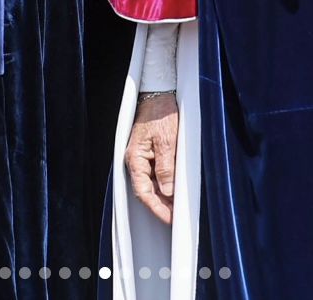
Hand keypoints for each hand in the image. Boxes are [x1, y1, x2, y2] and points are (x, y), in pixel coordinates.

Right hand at [125, 93, 177, 224]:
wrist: (158, 93)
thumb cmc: (160, 113)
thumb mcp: (167, 141)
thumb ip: (166, 167)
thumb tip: (167, 190)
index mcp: (135, 158)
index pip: (143, 191)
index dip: (156, 207)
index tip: (168, 218)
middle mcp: (135, 159)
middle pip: (145, 189)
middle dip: (160, 204)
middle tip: (175, 214)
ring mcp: (141, 156)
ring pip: (150, 182)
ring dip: (162, 194)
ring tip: (177, 203)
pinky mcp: (148, 152)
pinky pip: (154, 172)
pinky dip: (163, 181)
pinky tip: (173, 186)